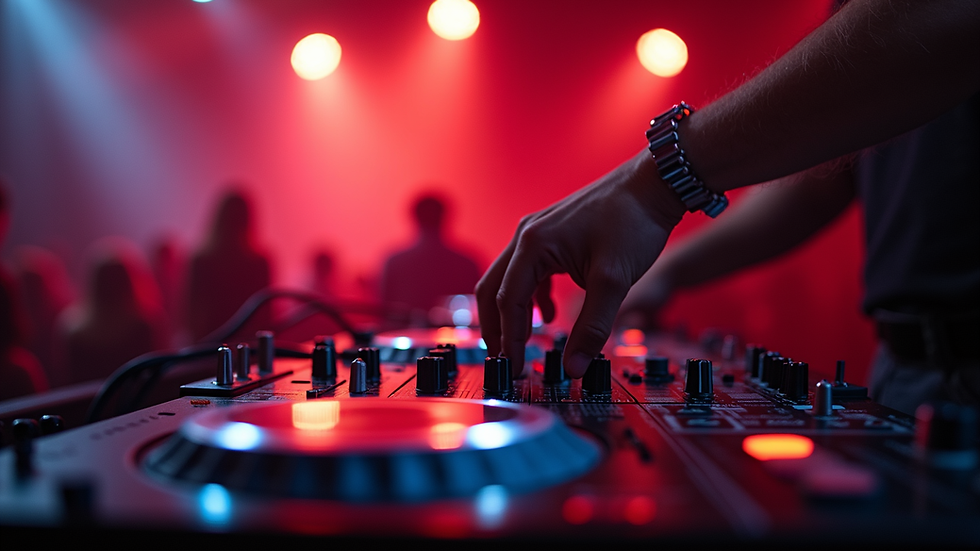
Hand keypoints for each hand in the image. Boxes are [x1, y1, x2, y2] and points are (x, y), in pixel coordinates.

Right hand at [475, 149, 686, 377]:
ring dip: (512, 313)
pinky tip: (547, 315)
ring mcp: (537, 232)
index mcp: (534, 245)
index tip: (513, 369)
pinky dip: (530, 297)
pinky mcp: (552, 234)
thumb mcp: (613, 281)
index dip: (509, 340)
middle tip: (504, 362)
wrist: (655, 184)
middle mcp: (527, 235)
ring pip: (508, 279)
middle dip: (497, 328)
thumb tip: (574, 367)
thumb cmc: (633, 222)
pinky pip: (528, 270)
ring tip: (520, 344)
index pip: (507, 301)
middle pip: (493, 289)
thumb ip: (592, 328)